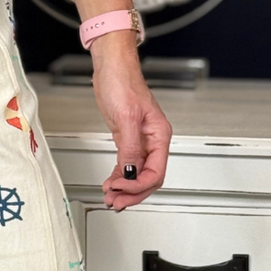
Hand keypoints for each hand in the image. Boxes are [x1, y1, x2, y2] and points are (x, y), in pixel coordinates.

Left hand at [90, 37, 171, 209]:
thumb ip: (130, 148)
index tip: (121, 190)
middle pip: (148, 177)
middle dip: (132, 193)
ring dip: (124, 188)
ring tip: (111, 198)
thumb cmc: (123, 83)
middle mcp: (152, 140)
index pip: (155, 172)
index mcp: (159, 135)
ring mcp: (140, 140)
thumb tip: (130, 172)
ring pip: (137, 173)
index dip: (138, 186)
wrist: (111, 68)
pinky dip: (119, 176)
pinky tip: (111, 183)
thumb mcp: (126, 117)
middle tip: (116, 202)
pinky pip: (127, 164)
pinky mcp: (127, 138)